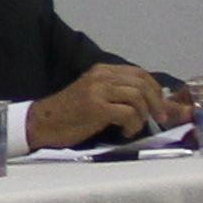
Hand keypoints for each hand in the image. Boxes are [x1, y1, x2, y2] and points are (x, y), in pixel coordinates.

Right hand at [24, 61, 168, 148]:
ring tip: (135, 127)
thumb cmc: (70, 115)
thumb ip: (123, 97)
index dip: (156, 90)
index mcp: (102, 70)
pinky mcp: (95, 107)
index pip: (140, 73)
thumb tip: (158, 105)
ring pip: (137, 96)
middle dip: (157, 103)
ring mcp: (97, 90)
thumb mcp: (98, 99)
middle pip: (142, 82)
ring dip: (143, 115)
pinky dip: (133, 124)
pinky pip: (128, 112)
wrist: (41, 123)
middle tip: (159, 119)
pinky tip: (124, 131)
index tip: (161, 108)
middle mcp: (101, 76)